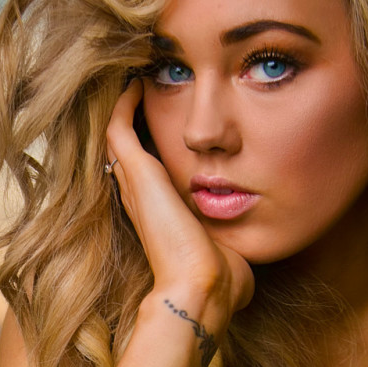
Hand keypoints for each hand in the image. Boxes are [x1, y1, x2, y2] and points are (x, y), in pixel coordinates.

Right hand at [106, 80, 253, 325]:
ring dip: (127, 108)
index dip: (155, 145)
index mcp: (160, 214)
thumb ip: (236, 244)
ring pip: (118, 135)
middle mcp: (142, 197)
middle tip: (147, 90)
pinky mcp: (137, 172)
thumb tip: (249, 254)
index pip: (151, 173)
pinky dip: (124, 104)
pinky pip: (118, 128)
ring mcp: (136, 184)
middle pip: (129, 150)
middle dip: (137, 120)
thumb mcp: (232, 250)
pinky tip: (136, 81)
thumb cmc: (222, 280)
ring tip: (137, 79)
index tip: (170, 124)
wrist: (204, 287)